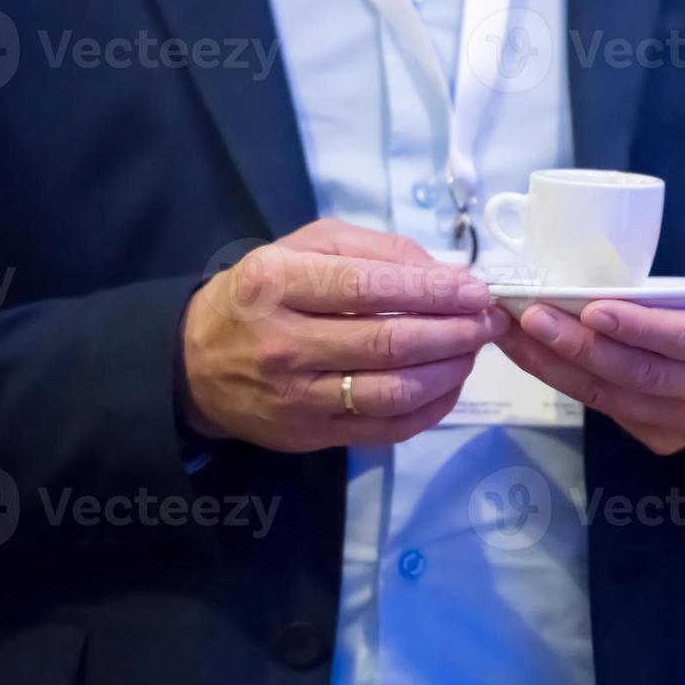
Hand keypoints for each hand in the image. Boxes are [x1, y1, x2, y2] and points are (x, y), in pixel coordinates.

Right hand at [181, 219, 505, 451]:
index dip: (432, 290)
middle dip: (454, 331)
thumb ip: (375, 250)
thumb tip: (443, 272)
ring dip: (449, 371)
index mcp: (278, 283)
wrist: (196, 362)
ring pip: (394, 392)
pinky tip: (450, 383)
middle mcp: (285, 343)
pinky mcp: (312, 436)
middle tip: (488, 320)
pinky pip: (388, 429)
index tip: (475, 289)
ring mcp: (298, 397)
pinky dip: (432, 408)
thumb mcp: (306, 247)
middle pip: (390, 343)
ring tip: (474, 349)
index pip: (370, 289)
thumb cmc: (263, 292)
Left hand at [494, 220, 684, 454]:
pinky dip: (564, 380)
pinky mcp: (662, 433)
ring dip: (556, 367)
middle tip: (530, 315)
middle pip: (641, 373)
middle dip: (580, 347)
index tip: (592, 308)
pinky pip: (607, 407)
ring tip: (512, 332)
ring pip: (614, 396)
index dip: (639, 327)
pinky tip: (529, 352)